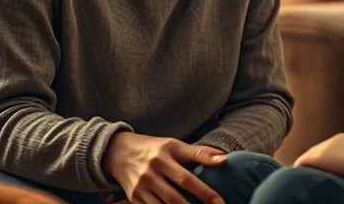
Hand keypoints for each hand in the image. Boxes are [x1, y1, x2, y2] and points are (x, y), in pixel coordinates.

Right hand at [101, 131, 226, 203]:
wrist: (119, 152)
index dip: (205, 191)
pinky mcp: (134, 198)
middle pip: (175, 198)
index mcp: (164, 156)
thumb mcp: (175, 145)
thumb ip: (200, 153)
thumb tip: (224, 159)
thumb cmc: (155, 149)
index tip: (220, 202)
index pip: (187, 178)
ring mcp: (141, 187)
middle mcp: (151, 172)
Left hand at [294, 133, 343, 178]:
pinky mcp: (315, 158)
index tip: (326, 168)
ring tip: (303, 177)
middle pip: (317, 151)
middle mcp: (332, 141)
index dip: (327, 159)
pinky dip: (299, 170)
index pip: (330, 149)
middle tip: (310, 173)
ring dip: (307, 166)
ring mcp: (323, 148)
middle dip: (314, 161)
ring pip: (309, 157)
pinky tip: (298, 178)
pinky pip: (301, 163)